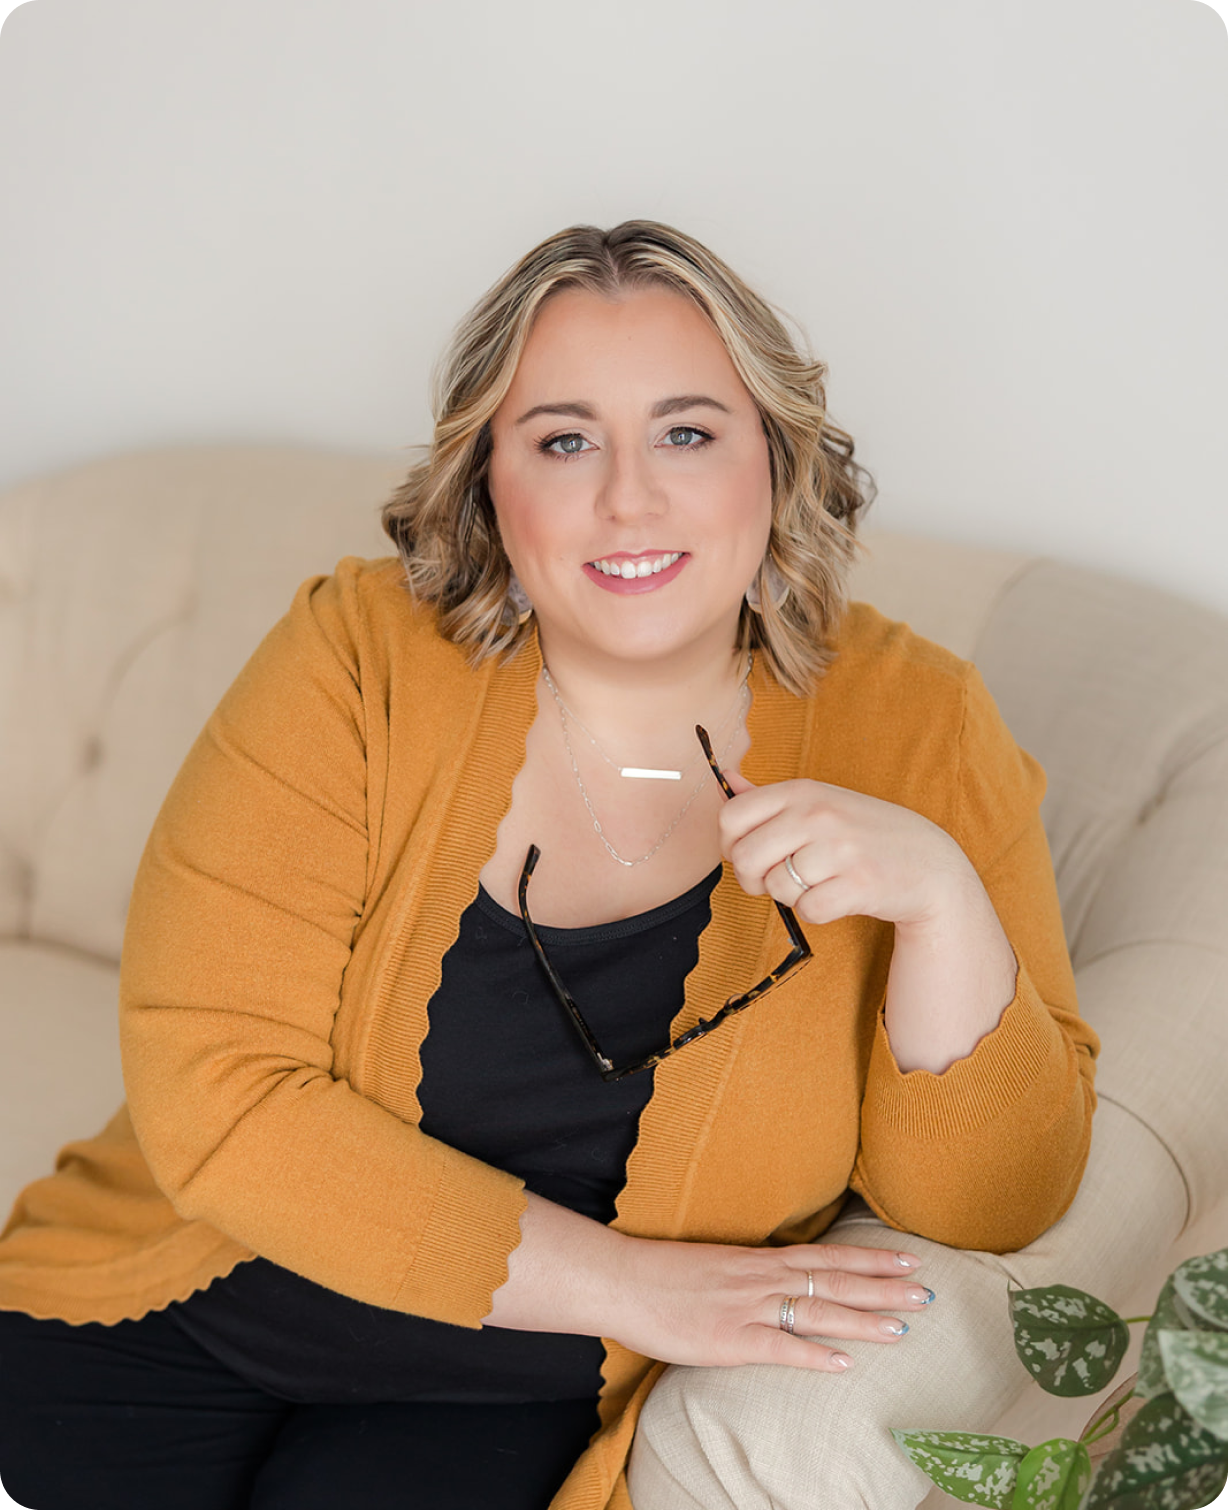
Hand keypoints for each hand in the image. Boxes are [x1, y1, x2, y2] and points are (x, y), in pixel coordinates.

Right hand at [606, 1234, 933, 1370]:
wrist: (622, 1279)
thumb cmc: (664, 1273)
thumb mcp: (718, 1264)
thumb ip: (754, 1274)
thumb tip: (784, 1284)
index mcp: (760, 1259)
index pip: (828, 1256)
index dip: (870, 1259)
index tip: (908, 1260)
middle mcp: (761, 1278)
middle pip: (834, 1282)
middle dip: (883, 1288)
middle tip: (927, 1292)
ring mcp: (747, 1308)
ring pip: (817, 1312)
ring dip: (863, 1320)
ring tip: (903, 1329)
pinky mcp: (728, 1339)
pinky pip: (778, 1347)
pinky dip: (812, 1354)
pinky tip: (843, 1363)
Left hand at [718, 770, 973, 930]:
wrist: (929, 862)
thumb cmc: (863, 833)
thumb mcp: (819, 802)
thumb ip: (768, 796)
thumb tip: (724, 778)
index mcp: (802, 791)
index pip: (731, 816)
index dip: (731, 844)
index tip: (753, 852)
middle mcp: (818, 814)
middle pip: (744, 857)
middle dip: (753, 878)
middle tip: (778, 878)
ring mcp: (840, 849)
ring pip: (776, 887)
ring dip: (789, 896)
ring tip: (816, 884)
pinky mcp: (859, 884)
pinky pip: (807, 911)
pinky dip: (816, 912)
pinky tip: (834, 897)